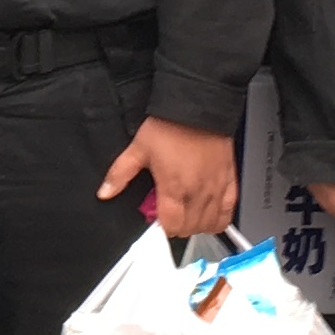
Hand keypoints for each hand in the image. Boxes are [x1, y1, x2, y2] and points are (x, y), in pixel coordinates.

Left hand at [99, 116, 235, 239]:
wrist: (197, 105)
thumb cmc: (170, 125)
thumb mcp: (139, 148)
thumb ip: (120, 174)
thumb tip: (105, 192)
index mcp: (174, 187)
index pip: (170, 226)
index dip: (162, 227)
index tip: (158, 218)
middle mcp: (197, 192)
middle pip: (190, 228)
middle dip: (178, 227)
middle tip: (170, 215)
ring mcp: (216, 188)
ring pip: (211, 224)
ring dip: (198, 225)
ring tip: (188, 216)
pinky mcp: (230, 180)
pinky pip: (230, 211)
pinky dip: (221, 218)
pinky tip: (211, 214)